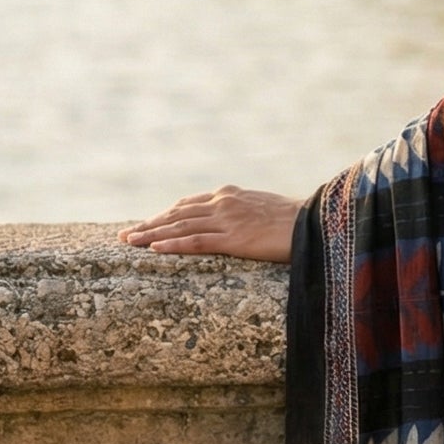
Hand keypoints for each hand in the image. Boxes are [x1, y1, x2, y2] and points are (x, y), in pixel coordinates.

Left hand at [119, 187, 301, 261]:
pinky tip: (153, 249)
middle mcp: (223, 203)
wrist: (318, 221)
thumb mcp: (264, 207)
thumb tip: (237, 222)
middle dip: (149, 225)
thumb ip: (244, 211)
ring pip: (179, 227)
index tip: (146, 224)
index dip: (164, 216)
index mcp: (229, 194)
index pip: (187, 205)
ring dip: (151, 235)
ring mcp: (227, 220)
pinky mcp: (234, 238)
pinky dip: (172, 245)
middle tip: (126, 235)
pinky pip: (196, 242)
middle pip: (176, 214)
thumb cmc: (297, 219)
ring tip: (130, 243)